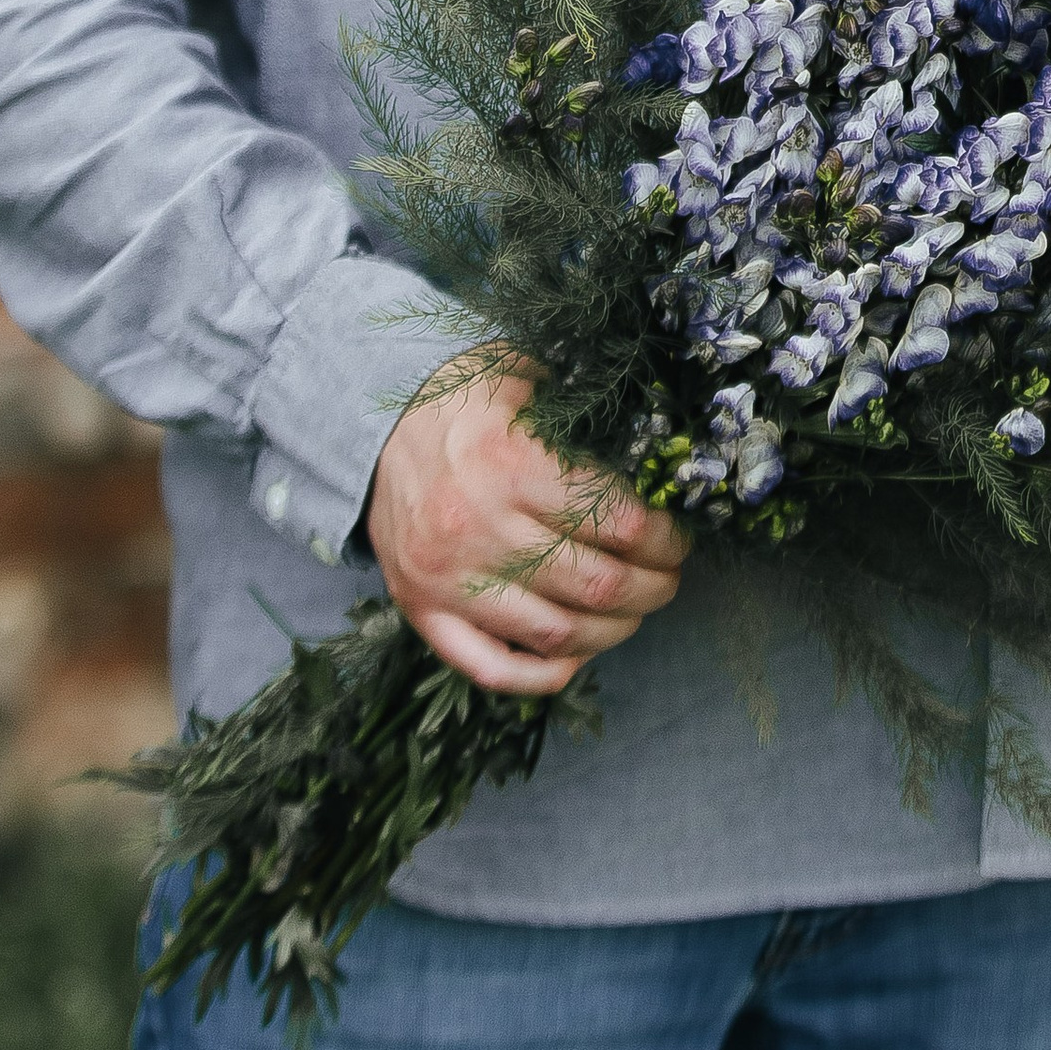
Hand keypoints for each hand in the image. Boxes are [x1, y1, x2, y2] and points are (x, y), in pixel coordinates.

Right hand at [367, 360, 686, 696]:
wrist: (371, 427)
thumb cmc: (463, 399)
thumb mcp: (525, 374)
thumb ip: (584, 410)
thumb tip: (658, 449)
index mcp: (509, 463)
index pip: (617, 522)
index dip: (665, 537)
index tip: (678, 535)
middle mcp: (477, 528)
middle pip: (596, 585)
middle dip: (653, 587)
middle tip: (670, 575)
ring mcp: (446, 579)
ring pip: (556, 634)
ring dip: (614, 630)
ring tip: (636, 609)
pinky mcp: (422, 611)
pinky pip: (490, 667)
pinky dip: (542, 675)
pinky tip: (576, 656)